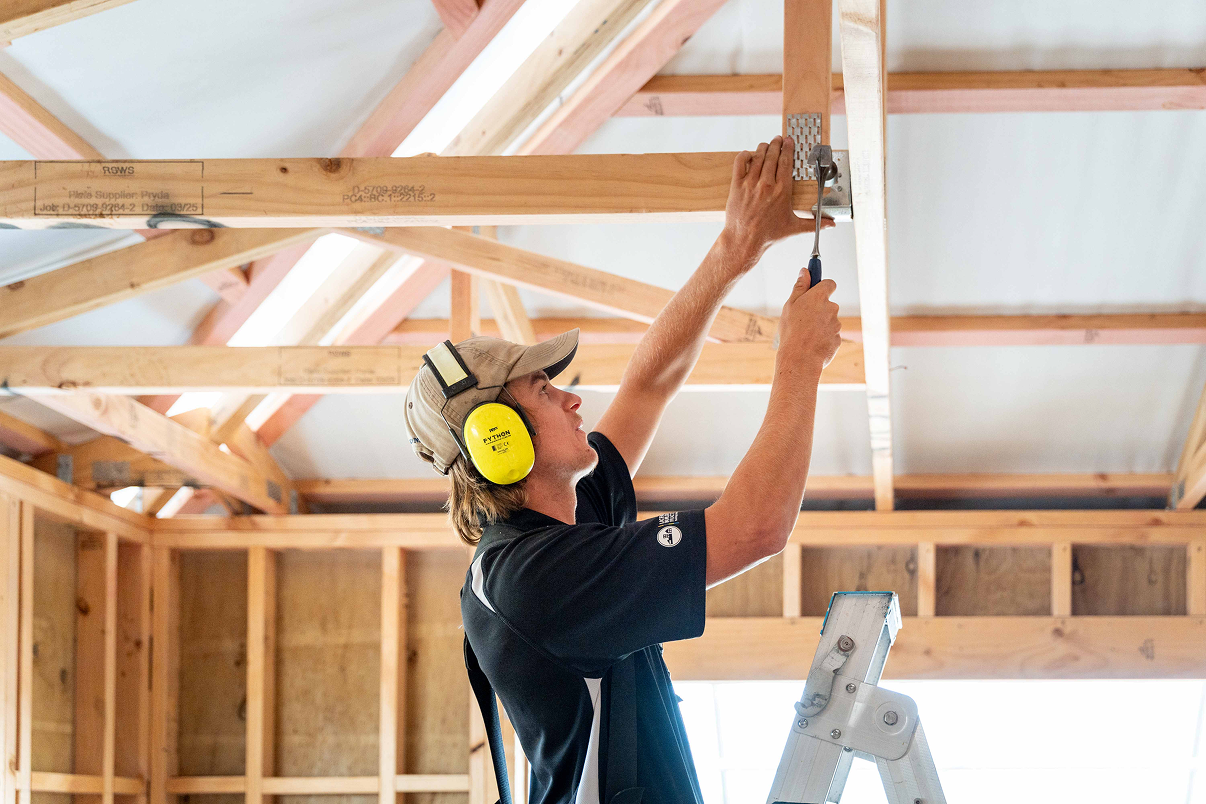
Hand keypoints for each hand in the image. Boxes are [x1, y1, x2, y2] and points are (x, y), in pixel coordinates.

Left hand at [722, 136, 833, 265]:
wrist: (744, 241)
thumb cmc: (768, 235)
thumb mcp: (794, 228)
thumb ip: (814, 224)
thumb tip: (831, 225)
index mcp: (782, 191)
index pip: (787, 162)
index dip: (788, 148)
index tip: (789, 141)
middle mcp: (767, 185)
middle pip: (772, 155)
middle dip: (776, 144)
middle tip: (778, 139)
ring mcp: (750, 184)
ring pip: (757, 157)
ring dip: (763, 148)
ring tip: (766, 145)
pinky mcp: (737, 186)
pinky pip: (740, 163)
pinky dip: (744, 155)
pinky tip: (749, 155)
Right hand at [778, 271, 840, 369]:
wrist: (800, 358)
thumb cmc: (792, 331)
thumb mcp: (790, 305)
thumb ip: (800, 287)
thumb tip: (805, 271)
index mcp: (819, 297)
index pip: (829, 283)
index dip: (822, 286)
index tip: (815, 289)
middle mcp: (832, 309)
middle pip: (828, 304)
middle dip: (818, 309)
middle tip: (802, 318)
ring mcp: (836, 325)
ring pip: (829, 321)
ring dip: (820, 325)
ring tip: (805, 335)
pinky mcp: (838, 339)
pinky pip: (830, 335)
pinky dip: (822, 338)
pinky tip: (811, 344)